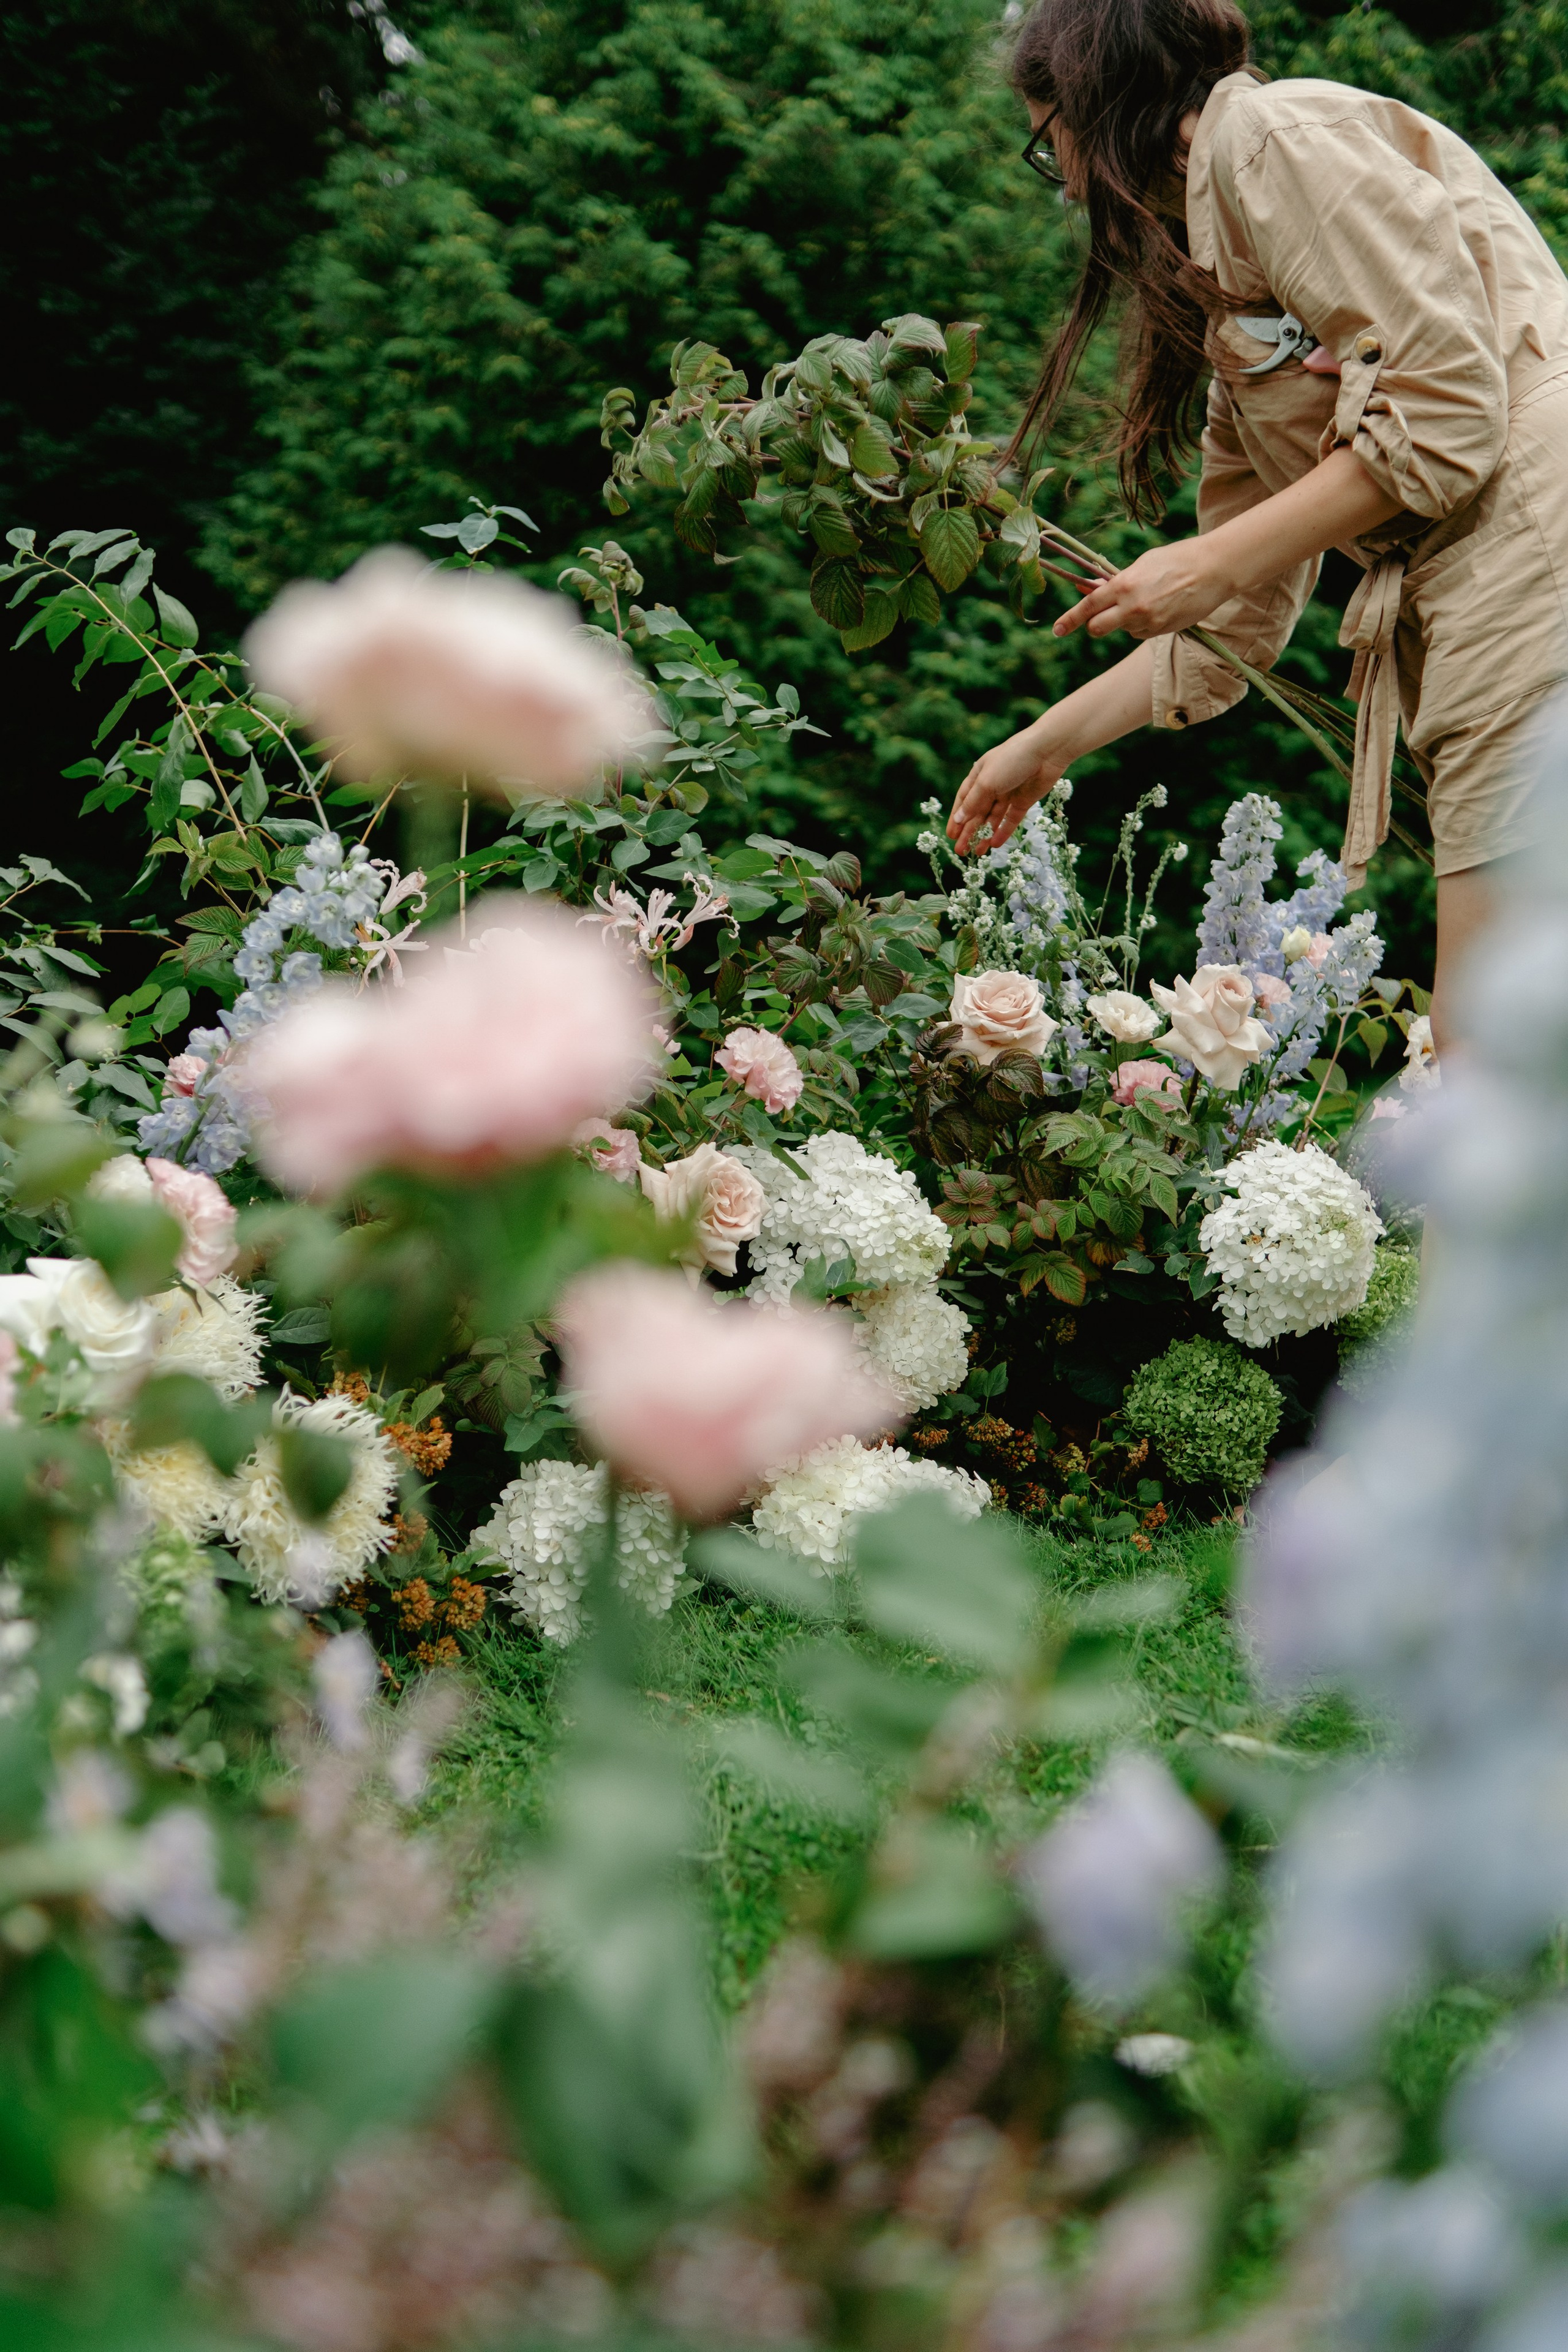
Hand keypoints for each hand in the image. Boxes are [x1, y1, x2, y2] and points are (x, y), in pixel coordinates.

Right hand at [947, 725, 1060, 856]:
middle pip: (977, 812)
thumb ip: (973, 802)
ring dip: (984, 835)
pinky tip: (994, 844)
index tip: (950, 835)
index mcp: (979, 775)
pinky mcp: (1024, 801)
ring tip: (976, 853)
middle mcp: (992, 785)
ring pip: (993, 819)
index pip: (964, 800)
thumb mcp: (987, 782)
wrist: (1046, 752)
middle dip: (968, 832)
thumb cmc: (1011, 760)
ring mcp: (1008, 794)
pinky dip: (1003, 831)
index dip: (957, 818)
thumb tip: (958, 819)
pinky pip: (1011, 820)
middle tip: (961, 851)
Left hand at [1053, 538, 1225, 642]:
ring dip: (1125, 621)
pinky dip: (1143, 625)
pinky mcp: (1162, 632)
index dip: (1069, 620)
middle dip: (1095, 625)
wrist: (1213, 569)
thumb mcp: (1141, 564)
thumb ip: (1115, 579)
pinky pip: (1141, 633)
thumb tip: (1089, 587)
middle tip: (1102, 616)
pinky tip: (1160, 608)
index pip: (1088, 607)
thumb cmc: (1176, 559)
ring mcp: (1148, 622)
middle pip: (1097, 629)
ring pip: (1123, 630)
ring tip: (1149, 599)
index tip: (1057, 630)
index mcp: (1123, 585)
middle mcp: (1132, 607)